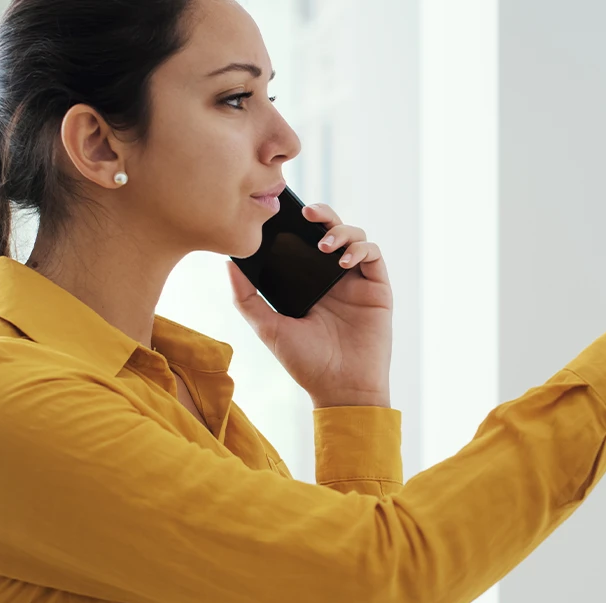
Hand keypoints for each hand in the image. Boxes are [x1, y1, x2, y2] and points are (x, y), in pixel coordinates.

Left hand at [227, 203, 392, 407]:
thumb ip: (246, 298)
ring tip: (324, 245)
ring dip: (341, 231)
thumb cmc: (306, 363)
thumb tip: (228, 263)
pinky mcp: (377, 287)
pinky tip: (343, 260)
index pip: (302, 240)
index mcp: (307, 281)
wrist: (341, 388)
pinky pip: (373, 254)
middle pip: (330, 230)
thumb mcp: (268, 328)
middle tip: (306, 212)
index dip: (295, 222)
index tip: (282, 211)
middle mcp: (332, 277)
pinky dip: (360, 249)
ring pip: (354, 236)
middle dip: (321, 214)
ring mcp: (356, 280)